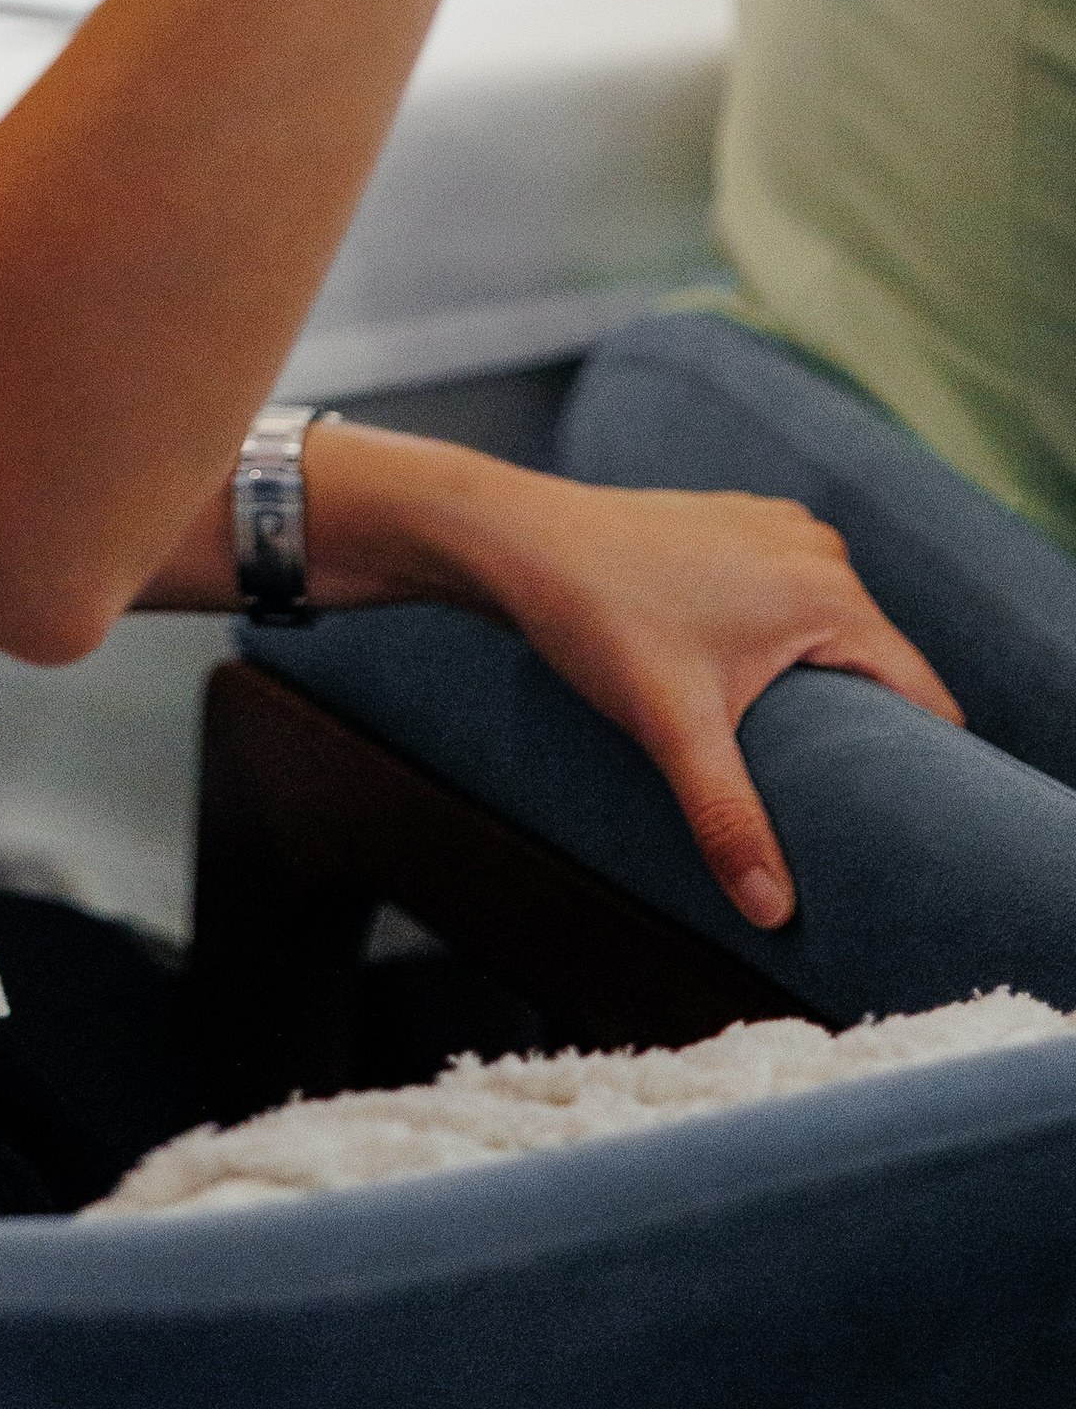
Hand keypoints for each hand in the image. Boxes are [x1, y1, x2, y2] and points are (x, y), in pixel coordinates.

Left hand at [297, 422, 963, 929]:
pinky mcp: (737, 528)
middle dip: (868, 735)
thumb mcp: (671, 728)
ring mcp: (777, 530)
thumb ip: (728, 819)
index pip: (922, 695)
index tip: (913, 827)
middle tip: (842, 809)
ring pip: (832, 635)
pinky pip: (789, 601)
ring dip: (821, 692)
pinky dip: (781, 648)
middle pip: (879, 667)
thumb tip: (774, 914)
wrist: (516, 540)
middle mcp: (817, 550)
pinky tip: (747, 693)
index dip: (927, 766)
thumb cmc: (596, 619)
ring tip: (795, 761)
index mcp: (828, 592)